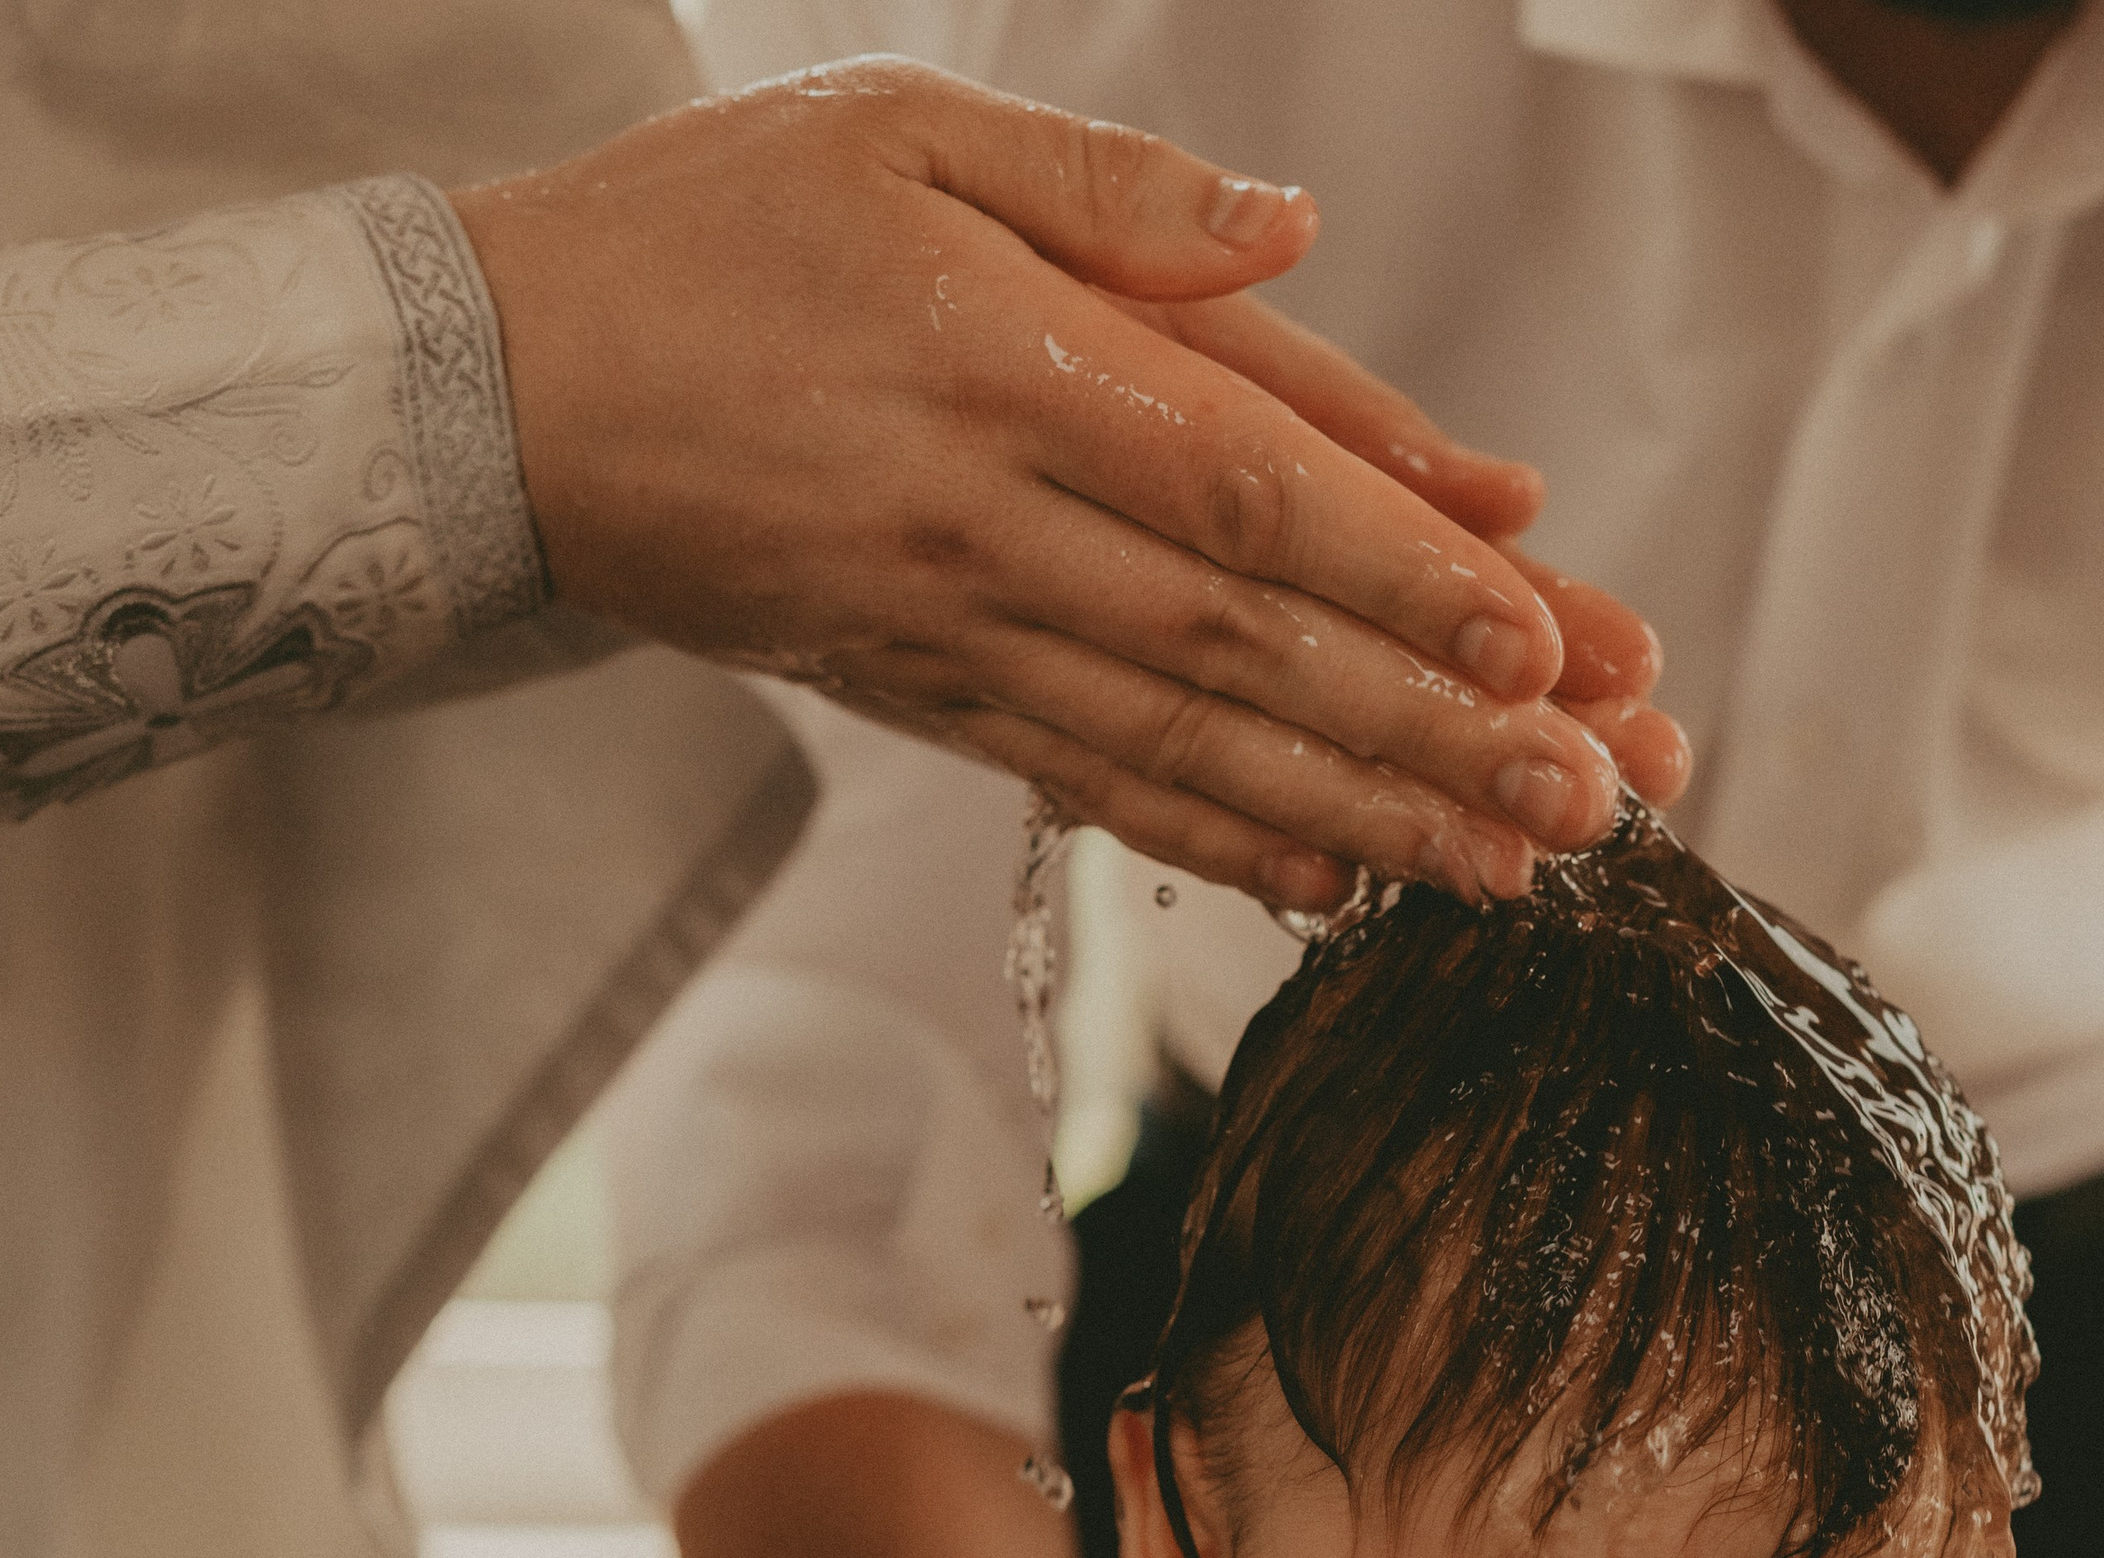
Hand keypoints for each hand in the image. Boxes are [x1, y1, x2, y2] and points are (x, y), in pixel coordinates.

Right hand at [456, 59, 1685, 913]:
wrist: (499, 397)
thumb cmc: (707, 231)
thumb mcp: (896, 124)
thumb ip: (1108, 188)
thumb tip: (1292, 230)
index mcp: (1004, 365)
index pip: (1247, 481)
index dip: (1403, 567)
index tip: (1550, 634)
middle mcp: (992, 528)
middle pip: (1255, 640)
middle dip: (1440, 724)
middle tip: (1604, 793)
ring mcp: (957, 636)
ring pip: (1195, 740)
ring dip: (1369, 812)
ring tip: (1520, 870)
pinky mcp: (923, 701)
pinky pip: (1090, 785)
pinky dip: (1219, 842)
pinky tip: (1335, 887)